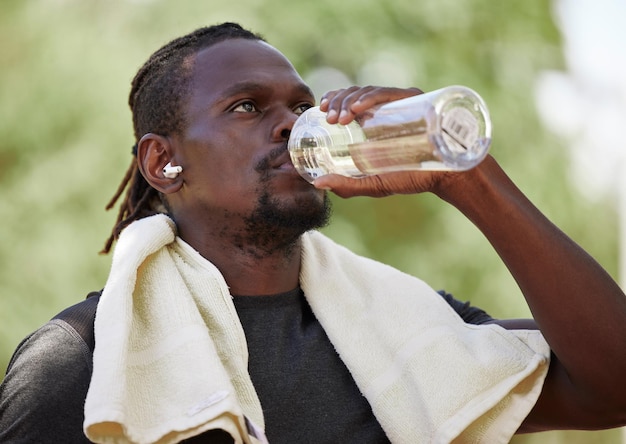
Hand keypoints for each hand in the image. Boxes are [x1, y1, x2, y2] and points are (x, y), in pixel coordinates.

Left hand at [315, 85, 463, 197]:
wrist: (447, 177)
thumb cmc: (412, 179)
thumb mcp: (374, 184)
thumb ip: (347, 185)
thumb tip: (318, 184)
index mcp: (375, 120)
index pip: (350, 101)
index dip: (334, 100)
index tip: (322, 110)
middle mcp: (386, 107)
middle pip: (356, 93)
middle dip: (339, 102)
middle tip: (329, 118)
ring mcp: (401, 102)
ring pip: (369, 91)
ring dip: (350, 101)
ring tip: (340, 118)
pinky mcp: (415, 101)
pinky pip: (388, 93)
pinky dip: (370, 99)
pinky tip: (357, 109)